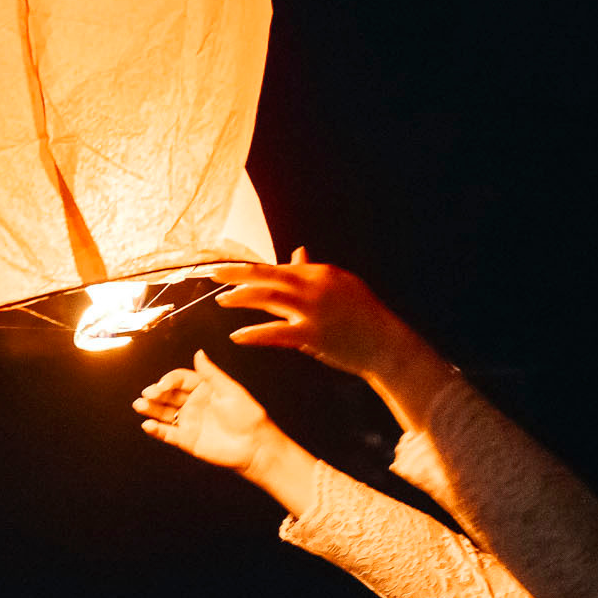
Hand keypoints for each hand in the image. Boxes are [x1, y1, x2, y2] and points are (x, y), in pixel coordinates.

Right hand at [133, 350, 275, 472]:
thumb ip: (211, 373)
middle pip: (168, 395)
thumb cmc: (248, 416)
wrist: (255, 445)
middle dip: (155, 393)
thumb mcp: (230, 389)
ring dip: (150, 409)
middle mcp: (193, 404)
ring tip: (139, 405)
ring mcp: (189, 422)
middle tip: (148, 394)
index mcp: (203, 389)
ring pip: (163, 413)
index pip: (179, 380)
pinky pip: (167, 434)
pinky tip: (147, 425)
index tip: (163, 385)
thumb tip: (198, 352)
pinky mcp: (187, 440)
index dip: (169, 380)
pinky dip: (156, 430)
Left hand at [209, 247, 418, 379]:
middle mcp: (314, 286)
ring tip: (222, 300)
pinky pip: (276, 332)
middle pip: (267, 275)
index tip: (231, 274)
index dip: (252, 272)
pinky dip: (255, 333)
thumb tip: (297, 252)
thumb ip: (314, 271)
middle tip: (212, 273)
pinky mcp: (312, 335)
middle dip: (237, 272)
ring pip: (268, 297)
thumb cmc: (363, 316)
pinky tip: (237, 336)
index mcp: (320, 273)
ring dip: (241, 297)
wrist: (385, 344)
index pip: (278, 269)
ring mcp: (313, 310)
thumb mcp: (341, 285)